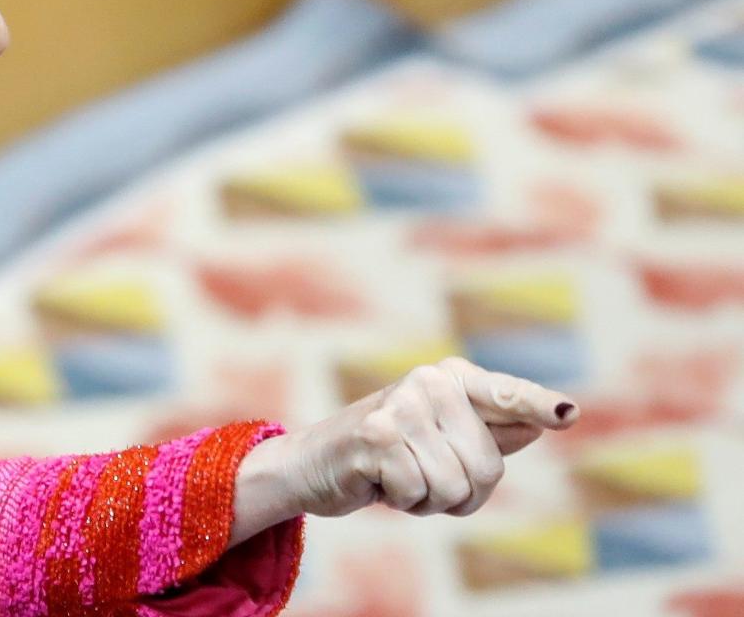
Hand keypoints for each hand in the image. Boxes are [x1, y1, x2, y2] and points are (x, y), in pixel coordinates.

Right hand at [232, 357, 578, 539]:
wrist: (312, 464)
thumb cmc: (386, 454)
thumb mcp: (441, 440)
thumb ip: (491, 430)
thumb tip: (546, 419)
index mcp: (451, 378)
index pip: (505, 396)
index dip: (538, 407)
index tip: (568, 414)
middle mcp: (428, 382)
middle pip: (487, 467)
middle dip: (461, 491)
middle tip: (421, 477)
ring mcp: (401, 406)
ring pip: (455, 487)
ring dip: (430, 500)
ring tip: (400, 478)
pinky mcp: (377, 436)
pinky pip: (420, 494)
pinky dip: (403, 502)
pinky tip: (379, 482)